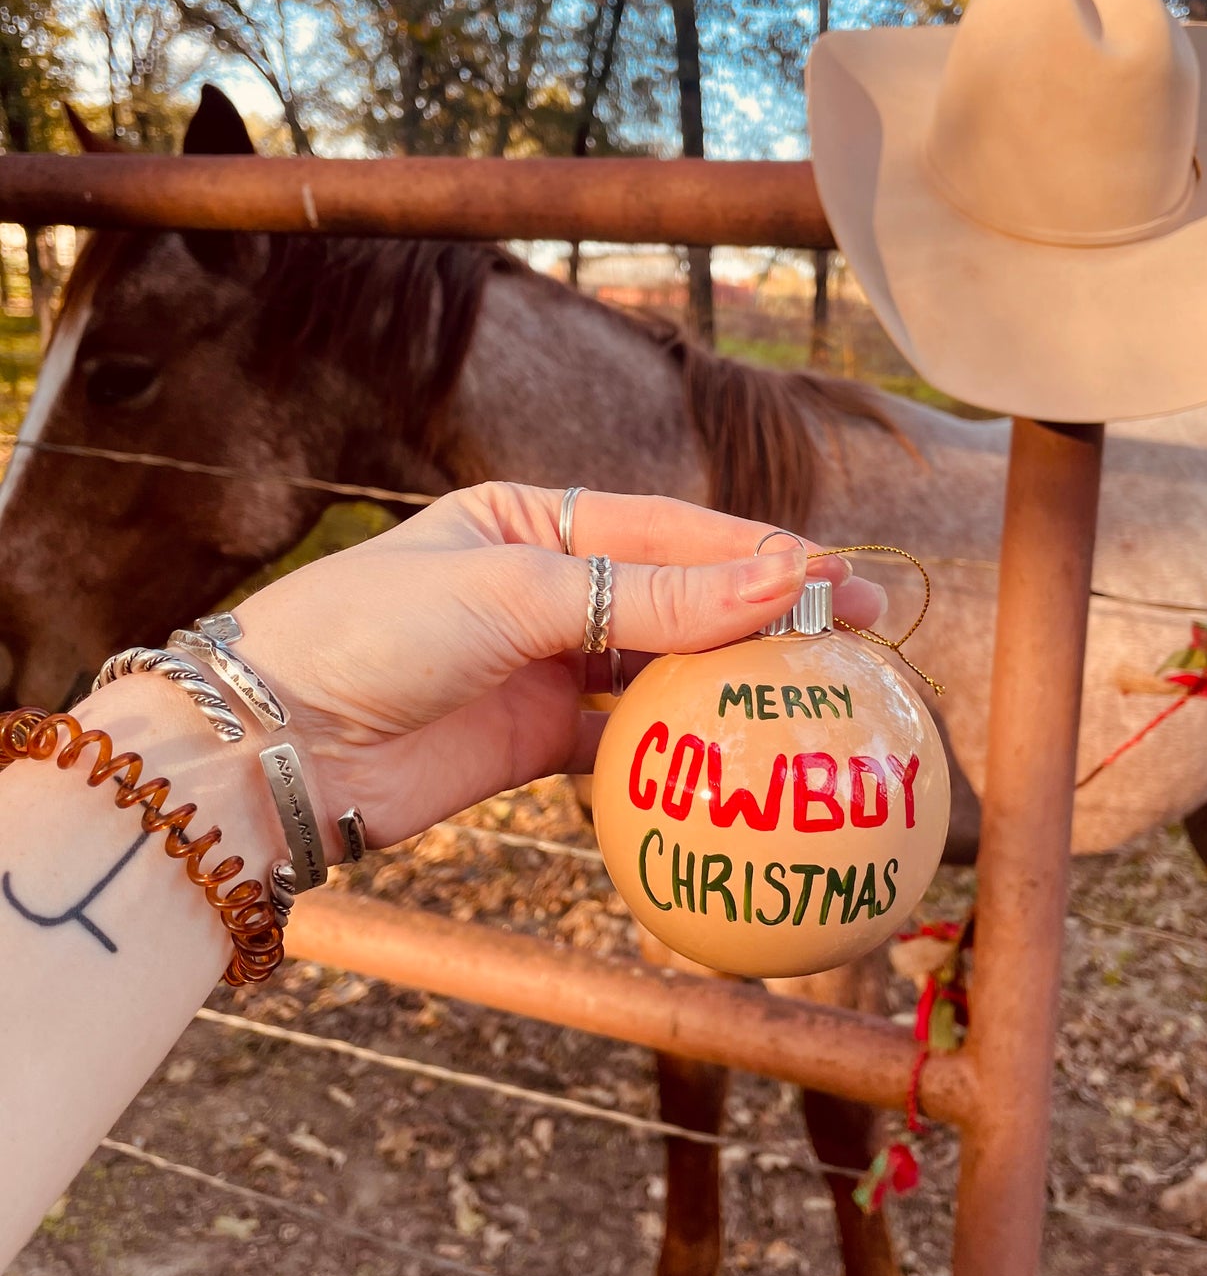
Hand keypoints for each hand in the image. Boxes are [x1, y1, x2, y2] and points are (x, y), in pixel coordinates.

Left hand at [230, 483, 884, 850]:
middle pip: (682, 598)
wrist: (277, 744)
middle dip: (767, 614)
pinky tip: (740, 757)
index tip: (836, 577)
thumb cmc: (376, 632)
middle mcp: (549, 587)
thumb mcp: (516, 593)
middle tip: (859, 630)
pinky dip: (682, 749)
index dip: (759, 555)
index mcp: (537, 518)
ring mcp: (546, 667)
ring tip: (819, 692)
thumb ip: (649, 598)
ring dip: (735, 680)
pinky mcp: (537, 742)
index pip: (673, 531)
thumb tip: (780, 587)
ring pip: (664, 669)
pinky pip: (630, 742)